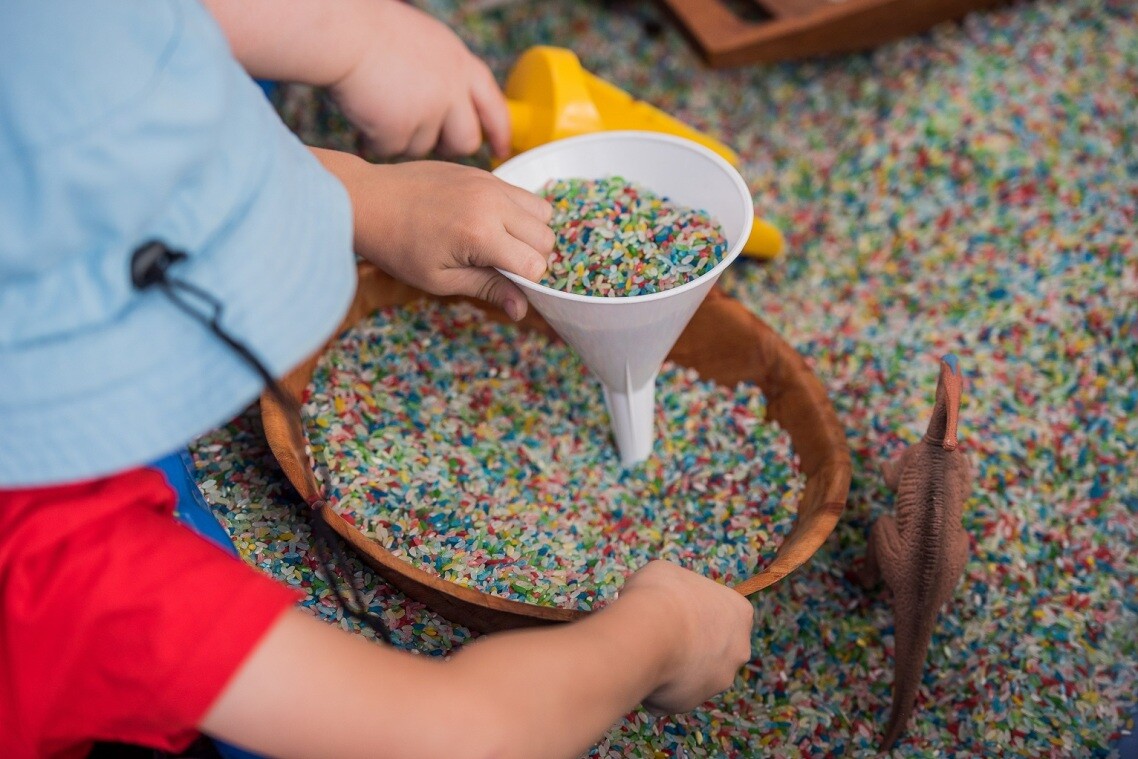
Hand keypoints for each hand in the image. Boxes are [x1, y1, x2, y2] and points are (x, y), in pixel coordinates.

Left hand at [320, 152, 551, 319]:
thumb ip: (487, 288)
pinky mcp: (483, 172)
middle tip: (503, 267)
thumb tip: (522, 310)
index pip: (536, 263)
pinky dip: (519, 212)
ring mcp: (489, 182)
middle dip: (534, 257)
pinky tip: (492, 224)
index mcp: (481, 234)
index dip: (528, 281)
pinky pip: (521, 192)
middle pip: (545, 236)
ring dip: (531, 232)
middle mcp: (492, 203)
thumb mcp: (440, 279)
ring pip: (542, 211)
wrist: (367, 200)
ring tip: (502, 244)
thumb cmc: (398, 247)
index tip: (507, 285)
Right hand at [329, 1, 508, 158]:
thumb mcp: (428, 45)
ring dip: (403, 137)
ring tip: (381, 106)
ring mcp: (428, 111)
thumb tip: (455, 104)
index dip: (500, 131)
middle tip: (423, 135)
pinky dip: (375, 138)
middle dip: (447, 145)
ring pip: (423, 148)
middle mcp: (452, 89)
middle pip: (466, 141)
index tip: (501, 149)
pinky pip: (390, 149)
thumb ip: (446, 74)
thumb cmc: (373, 31)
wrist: (343, 32)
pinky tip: (364, 113)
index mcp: (461, 65)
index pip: (494, 106)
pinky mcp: (401, 129)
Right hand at [617, 561, 753, 713]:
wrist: (647, 633)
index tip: (673, 607)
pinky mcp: (691, 703)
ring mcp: (718, 680)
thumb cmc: (660, 594)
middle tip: (659, 631)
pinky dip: (655, 686)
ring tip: (645, 650)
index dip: (695, 609)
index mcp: (740, 612)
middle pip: (714, 647)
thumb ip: (677, 588)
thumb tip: (664, 597)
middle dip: (690, 642)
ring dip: (673, 665)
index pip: (722, 612)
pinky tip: (640, 670)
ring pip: (693, 674)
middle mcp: (739, 649)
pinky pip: (670, 694)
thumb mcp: (667, 572)